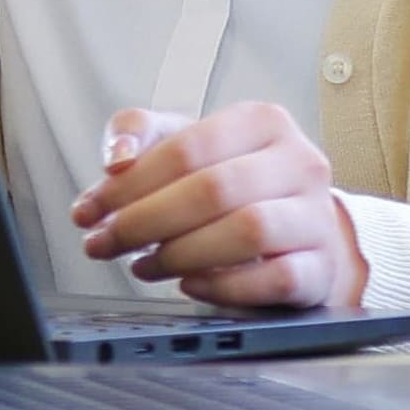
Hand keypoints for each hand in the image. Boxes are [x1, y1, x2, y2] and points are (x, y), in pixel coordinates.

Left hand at [66, 103, 367, 309]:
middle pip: (212, 190)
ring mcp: (315, 217)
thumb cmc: (233, 183)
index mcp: (262, 122)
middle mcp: (298, 163)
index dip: (128, 183)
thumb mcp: (186, 144)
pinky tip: (189, 284)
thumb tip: (117, 158)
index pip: (186, 148)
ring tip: (143, 265)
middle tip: (105, 243)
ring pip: (248, 231)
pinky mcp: (320, 267)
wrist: (298, 230)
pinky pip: (274, 279)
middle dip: (144, 221)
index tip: (90, 209)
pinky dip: (223, 286)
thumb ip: (140, 134)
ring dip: (180, 254)